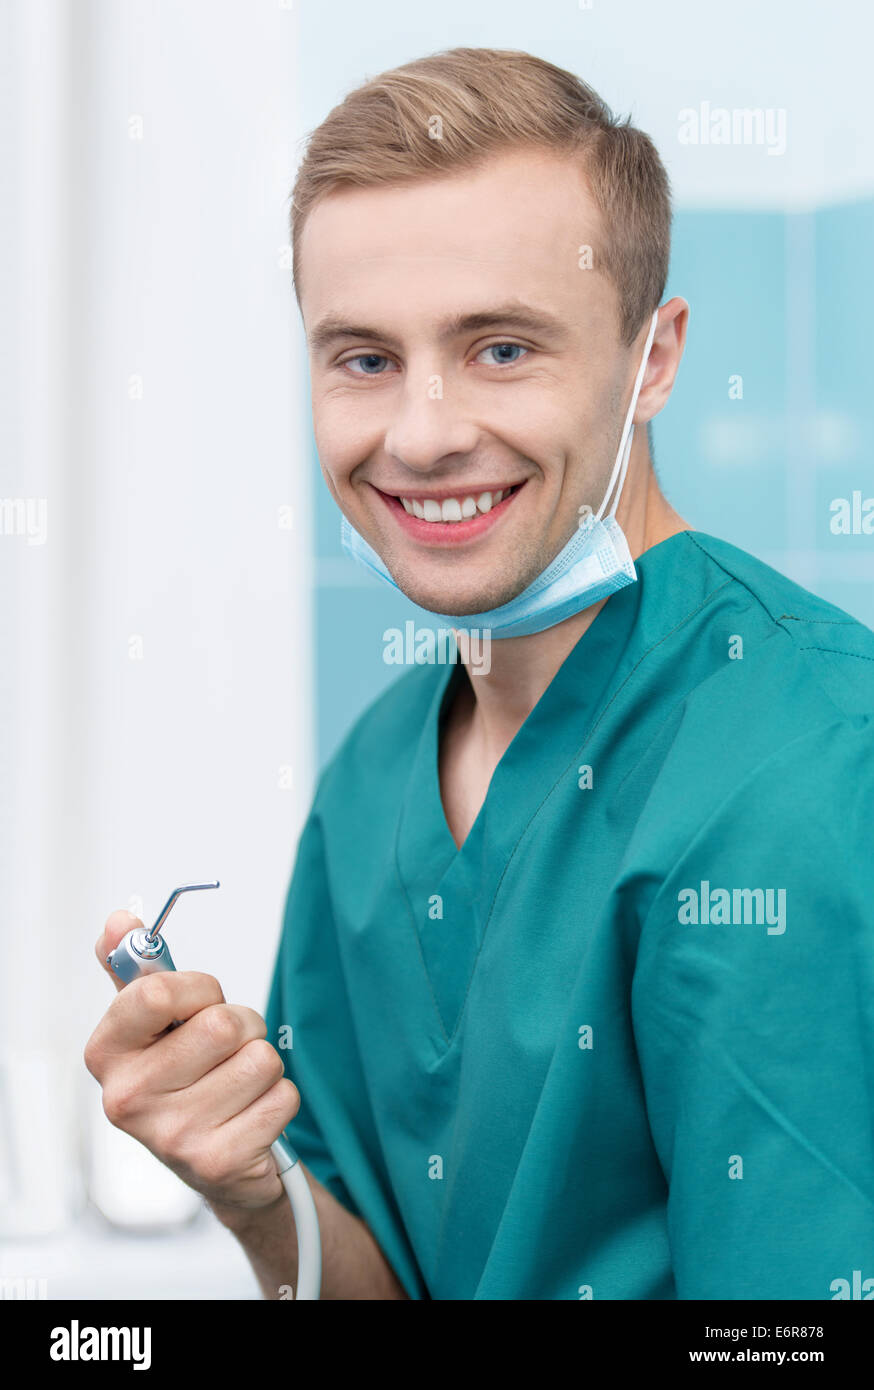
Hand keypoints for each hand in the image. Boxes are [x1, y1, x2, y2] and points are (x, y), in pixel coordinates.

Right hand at [84, 911, 299, 1211]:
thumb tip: (119, 921)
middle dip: (242, 1026)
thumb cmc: (186, 1079)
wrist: (216, 1163)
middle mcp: (128, 1099)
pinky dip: (279, 1100)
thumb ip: (134, 968)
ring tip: (237, 1085)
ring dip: (262, 1064)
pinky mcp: (219, 1163)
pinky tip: (251, 1115)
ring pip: (260, 1059)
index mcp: (106, 1053)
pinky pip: (283, 1096)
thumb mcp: (153, 1024)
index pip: (157, 993)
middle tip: (225, 1051)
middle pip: (222, 1024)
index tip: (199, 1002)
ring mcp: (172, 1136)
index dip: (198, 988)